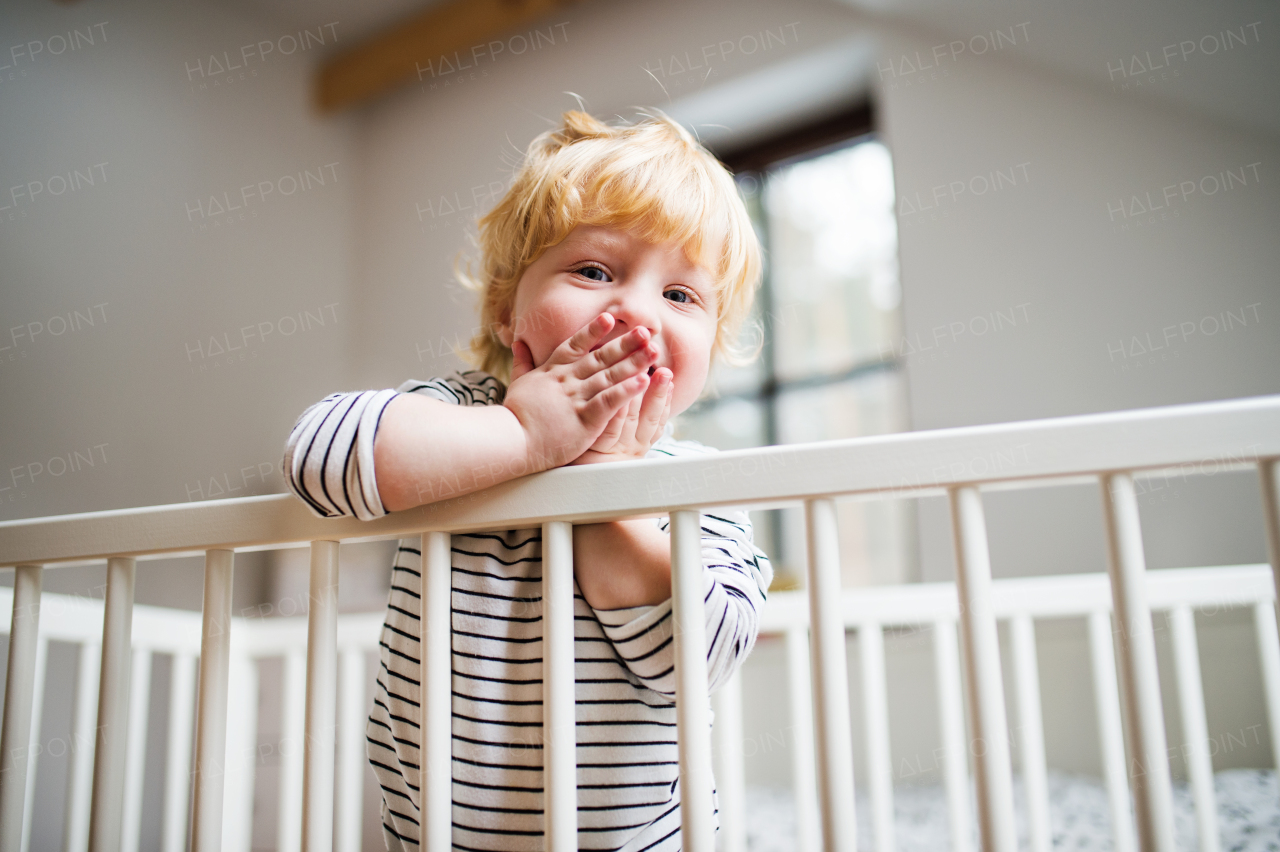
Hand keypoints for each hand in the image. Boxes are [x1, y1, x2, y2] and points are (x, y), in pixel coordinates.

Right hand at [502, 312, 658, 470]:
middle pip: (600, 357)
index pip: (575, 345)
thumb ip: (522, 362)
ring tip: (653, 352)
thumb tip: (518, 342)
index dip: (594, 331)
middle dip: (625, 343)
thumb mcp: (518, 382)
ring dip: (633, 362)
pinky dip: (627, 390)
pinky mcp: (584, 419)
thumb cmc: (514, 416)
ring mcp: (576, 398)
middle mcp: (566, 381)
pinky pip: (609, 401)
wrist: (510, 440)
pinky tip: (644, 381)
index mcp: (552, 371)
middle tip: (646, 331)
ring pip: (609, 376)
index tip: (610, 318)